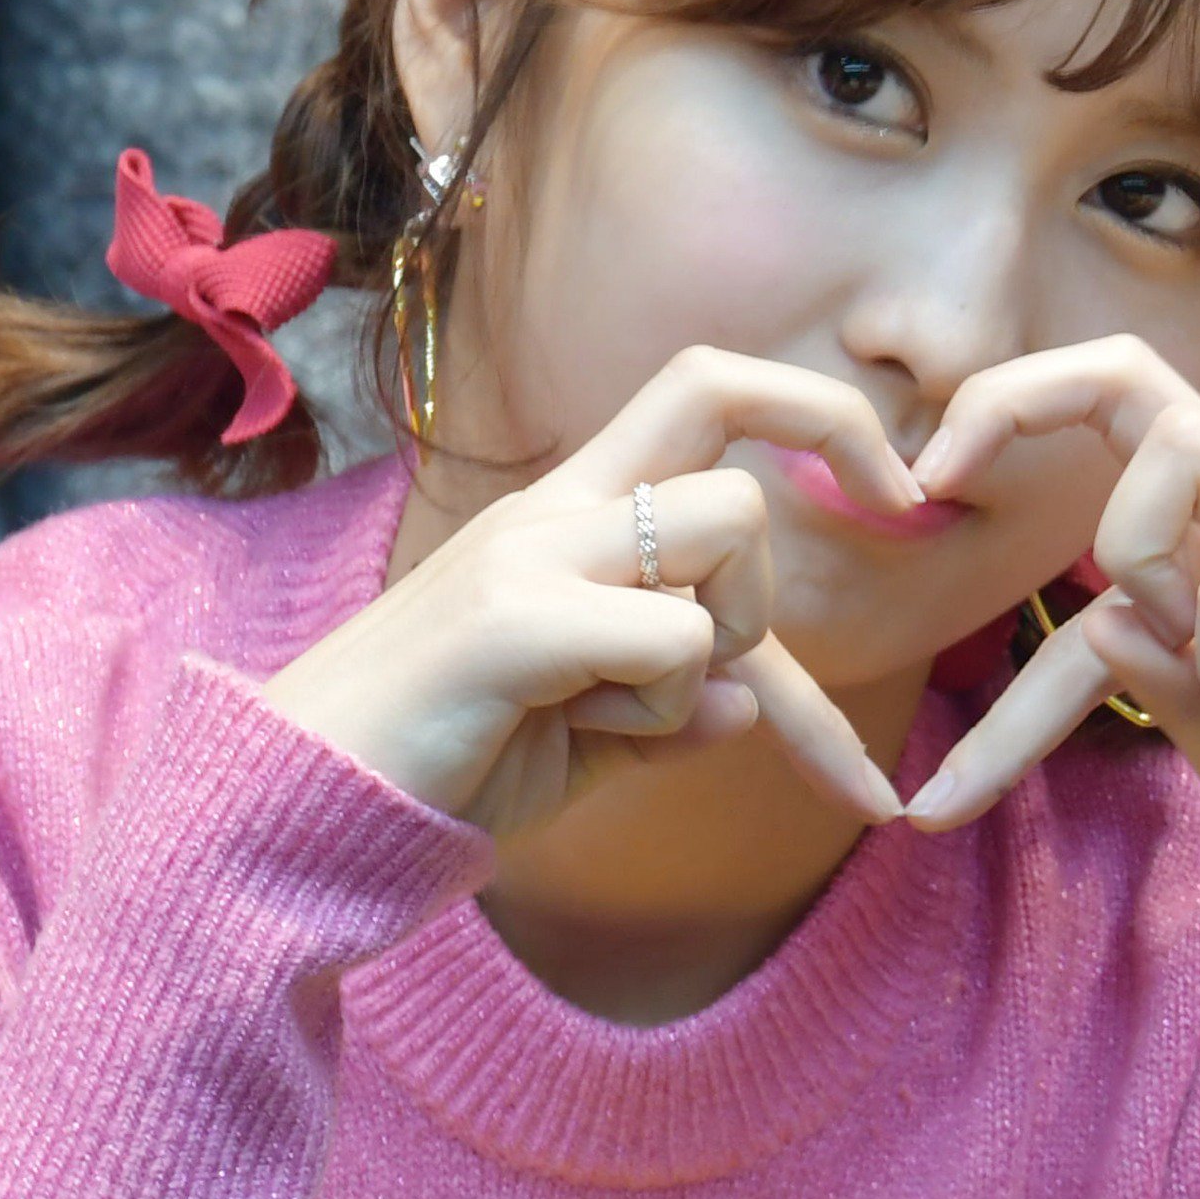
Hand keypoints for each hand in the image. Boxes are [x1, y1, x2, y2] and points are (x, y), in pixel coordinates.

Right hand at [263, 348, 921, 838]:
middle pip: (724, 416)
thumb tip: (744, 703)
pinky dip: (665, 711)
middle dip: (791, 520)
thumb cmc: (440, 764)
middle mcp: (551, 507)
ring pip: (722, 528)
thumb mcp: (584, 735)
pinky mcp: (512, 624)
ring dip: (717, 644)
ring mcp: (529, 554)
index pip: (714, 384)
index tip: (903, 498)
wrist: (296, 813)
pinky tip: (578, 741)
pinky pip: (675, 643)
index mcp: (568, 513)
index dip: (826, 416)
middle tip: (752, 640)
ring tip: (624, 717)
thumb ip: (672, 708)